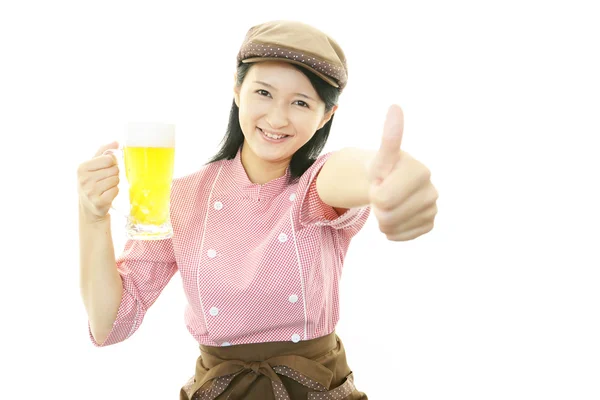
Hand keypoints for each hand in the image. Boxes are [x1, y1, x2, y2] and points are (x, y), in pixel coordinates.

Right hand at [77, 141, 119, 222]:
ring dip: (115, 183)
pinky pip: (116, 190)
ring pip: (116, 179)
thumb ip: (104, 152)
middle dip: (114, 174)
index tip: (107, 168)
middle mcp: (84, 179)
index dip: (113, 163)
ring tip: (106, 187)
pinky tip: (107, 194)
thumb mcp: (94, 166)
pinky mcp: (99, 202)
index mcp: (82, 168)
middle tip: (106, 180)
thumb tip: (117, 142)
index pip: (109, 158)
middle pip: (114, 169)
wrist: (89, 207)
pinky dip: (115, 192)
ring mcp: (90, 191)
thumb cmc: (93, 183)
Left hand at [367, 105, 437, 240]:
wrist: (388, 183)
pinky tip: (395, 216)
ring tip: (387, 205)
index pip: (382, 198)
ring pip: (392, 228)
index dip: (375, 192)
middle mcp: (432, 190)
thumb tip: (395, 106)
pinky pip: (401, 237)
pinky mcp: (430, 223)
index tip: (381, 181)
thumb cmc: (383, 169)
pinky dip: (392, 231)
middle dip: (377, 207)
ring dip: (382, 220)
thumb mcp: (382, 156)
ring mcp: (433, 208)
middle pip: (386, 215)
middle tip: (382, 194)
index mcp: (420, 171)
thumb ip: (389, 137)